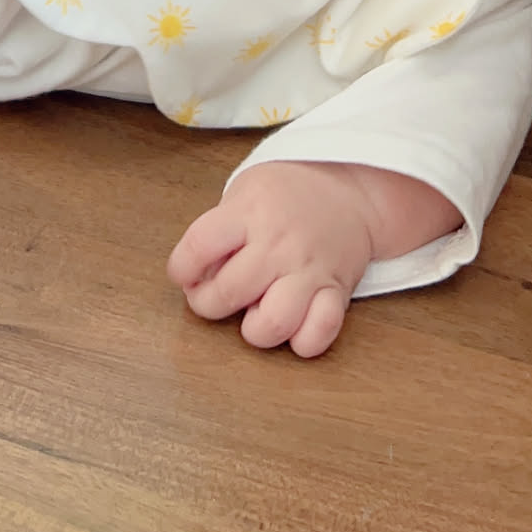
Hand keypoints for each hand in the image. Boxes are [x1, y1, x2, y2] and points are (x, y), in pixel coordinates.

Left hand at [167, 161, 376, 356]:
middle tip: (212, 297)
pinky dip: (302, 341)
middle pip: (228, 292)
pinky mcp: (336, 292)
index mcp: (249, 213)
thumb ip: (219, 232)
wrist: (350, 190)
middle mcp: (278, 243)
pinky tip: (293, 326)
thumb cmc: (287, 195)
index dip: (181, 269)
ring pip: (273, 322)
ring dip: (254, 330)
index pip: (199, 247)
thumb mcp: (244, 193)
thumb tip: (195, 278)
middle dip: (207, 304)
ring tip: (253, 314)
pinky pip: (318, 333)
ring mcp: (308, 270)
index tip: (185, 274)